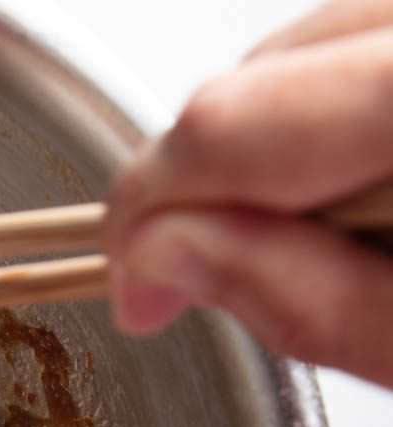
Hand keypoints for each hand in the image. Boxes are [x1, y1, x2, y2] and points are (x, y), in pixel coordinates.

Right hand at [106, 0, 392, 386]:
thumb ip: (302, 299)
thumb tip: (160, 259)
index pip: (227, 126)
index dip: (148, 216)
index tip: (138, 300)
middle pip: (258, 77)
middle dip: (225, 183)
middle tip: (258, 279)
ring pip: (306, 52)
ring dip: (288, 148)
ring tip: (361, 235)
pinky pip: (358, 46)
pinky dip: (342, 116)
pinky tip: (382, 183)